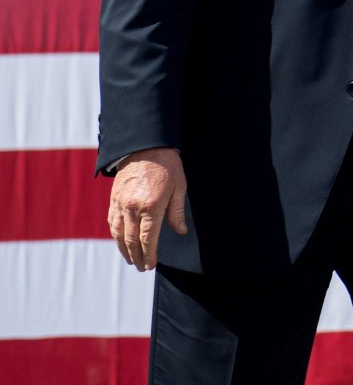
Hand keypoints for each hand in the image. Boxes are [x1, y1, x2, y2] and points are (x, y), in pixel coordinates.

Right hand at [108, 147, 186, 270]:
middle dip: (137, 256)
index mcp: (151, 206)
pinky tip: (120, 242)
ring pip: (118, 233)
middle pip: (131, 239)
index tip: (151, 265)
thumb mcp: (180, 187)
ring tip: (130, 260)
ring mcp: (120, 203)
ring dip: (123, 249)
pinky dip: (115, 235)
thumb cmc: (167, 165)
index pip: (147, 238)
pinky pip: (112, 221)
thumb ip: (177, 211)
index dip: (149, 254)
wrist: (145, 145)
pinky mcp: (113, 199)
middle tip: (141, 267)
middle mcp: (132, 207)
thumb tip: (180, 231)